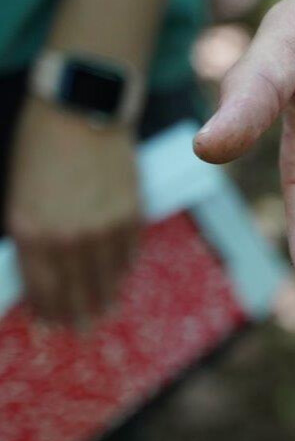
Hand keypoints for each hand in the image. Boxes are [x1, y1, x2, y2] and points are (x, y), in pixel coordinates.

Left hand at [6, 98, 139, 322]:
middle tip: (83, 331)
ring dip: (104, 297)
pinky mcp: (129, 216)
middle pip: (75, 290)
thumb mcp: (19, 195)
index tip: (53, 326)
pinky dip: (123, 268)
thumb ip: (31, 234)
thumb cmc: (40, 147)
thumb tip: (46, 269)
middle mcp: (68, 237)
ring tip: (105, 310)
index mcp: (30, 231)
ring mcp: (102, 229)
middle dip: (78, 314)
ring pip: (105, 277)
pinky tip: (120, 276)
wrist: (81, 109)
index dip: (49, 311)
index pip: (42, 287)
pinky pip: (127, 253)